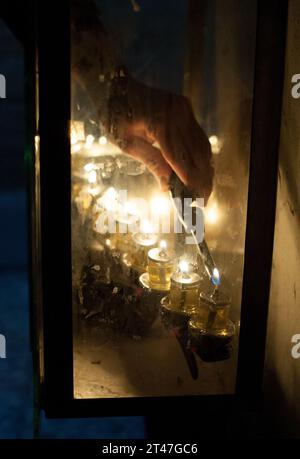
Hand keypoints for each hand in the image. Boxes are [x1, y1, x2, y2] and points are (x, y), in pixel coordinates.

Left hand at [117, 79, 213, 202]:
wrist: (116, 85)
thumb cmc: (115, 115)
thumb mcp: (126, 142)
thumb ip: (151, 161)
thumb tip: (167, 186)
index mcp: (158, 122)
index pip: (178, 157)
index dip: (189, 180)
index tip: (195, 199)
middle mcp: (176, 113)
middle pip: (196, 153)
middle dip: (202, 179)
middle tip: (203, 201)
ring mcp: (184, 109)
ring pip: (202, 145)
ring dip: (205, 169)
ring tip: (204, 190)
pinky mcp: (186, 108)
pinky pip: (198, 135)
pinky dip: (201, 155)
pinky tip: (202, 171)